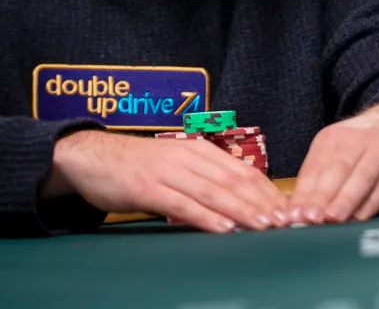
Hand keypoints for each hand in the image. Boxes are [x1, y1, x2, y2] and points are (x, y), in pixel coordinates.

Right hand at [48, 130, 288, 232]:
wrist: (90, 157)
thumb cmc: (136, 166)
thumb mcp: (175, 166)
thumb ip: (203, 179)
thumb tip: (239, 203)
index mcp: (198, 150)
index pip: (241, 171)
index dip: (267, 191)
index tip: (287, 210)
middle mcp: (187, 156)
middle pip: (233, 181)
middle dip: (262, 203)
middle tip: (284, 223)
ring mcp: (167, 170)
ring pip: (213, 191)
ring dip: (241, 210)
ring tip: (263, 227)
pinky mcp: (147, 186)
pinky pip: (182, 203)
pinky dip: (205, 216)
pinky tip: (222, 228)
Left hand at [288, 100, 378, 224]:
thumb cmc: (363, 143)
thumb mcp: (338, 148)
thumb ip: (321, 175)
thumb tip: (300, 207)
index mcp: (334, 137)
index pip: (315, 167)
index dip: (304, 192)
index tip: (294, 214)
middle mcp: (357, 140)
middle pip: (337, 171)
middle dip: (322, 197)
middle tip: (310, 218)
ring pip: (361, 178)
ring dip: (345, 201)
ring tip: (332, 220)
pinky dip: (370, 205)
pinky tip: (358, 219)